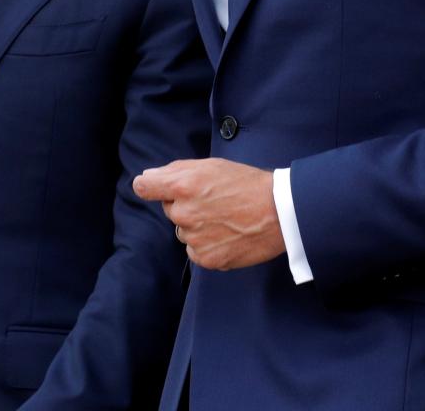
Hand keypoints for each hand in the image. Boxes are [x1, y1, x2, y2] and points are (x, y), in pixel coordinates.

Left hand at [133, 158, 285, 270]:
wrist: (280, 213)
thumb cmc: (247, 184)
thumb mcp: (212, 165)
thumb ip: (175, 170)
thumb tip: (147, 177)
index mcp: (183, 185)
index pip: (144, 186)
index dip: (151, 186)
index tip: (157, 188)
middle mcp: (184, 213)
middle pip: (170, 209)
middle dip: (185, 205)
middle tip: (214, 201)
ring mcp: (194, 238)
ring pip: (183, 231)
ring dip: (196, 227)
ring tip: (225, 218)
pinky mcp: (206, 259)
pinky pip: (195, 251)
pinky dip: (207, 245)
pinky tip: (227, 235)